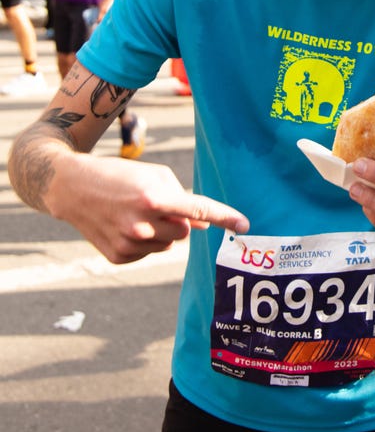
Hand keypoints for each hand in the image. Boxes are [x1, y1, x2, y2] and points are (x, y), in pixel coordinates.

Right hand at [50, 155, 249, 263]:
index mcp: (153, 198)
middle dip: (177, 220)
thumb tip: (201, 224)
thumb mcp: (152, 175)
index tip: (244, 225)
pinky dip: (144, 242)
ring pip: (169, 245)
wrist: (72, 187)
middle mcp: (142, 224)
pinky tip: (123, 225)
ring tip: (135, 213)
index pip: (197, 209)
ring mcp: (129, 243)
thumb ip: (180, 198)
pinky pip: (149, 253)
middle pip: (184, 231)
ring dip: (161, 231)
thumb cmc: (118, 175)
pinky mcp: (119, 256)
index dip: (223, 217)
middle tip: (154, 205)